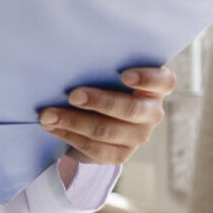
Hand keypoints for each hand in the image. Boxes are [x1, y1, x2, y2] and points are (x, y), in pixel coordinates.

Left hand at [41, 65, 175, 164]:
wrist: (98, 112)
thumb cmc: (104, 80)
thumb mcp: (108, 70)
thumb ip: (102, 64)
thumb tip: (73, 58)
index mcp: (157, 87)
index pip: (164, 81)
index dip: (147, 78)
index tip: (124, 75)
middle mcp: (152, 113)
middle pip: (131, 110)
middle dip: (99, 102)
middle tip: (72, 95)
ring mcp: (139, 136)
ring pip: (107, 131)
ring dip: (74, 122)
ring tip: (49, 114)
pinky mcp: (121, 154)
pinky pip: (95, 149)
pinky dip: (70, 136)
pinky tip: (52, 127)